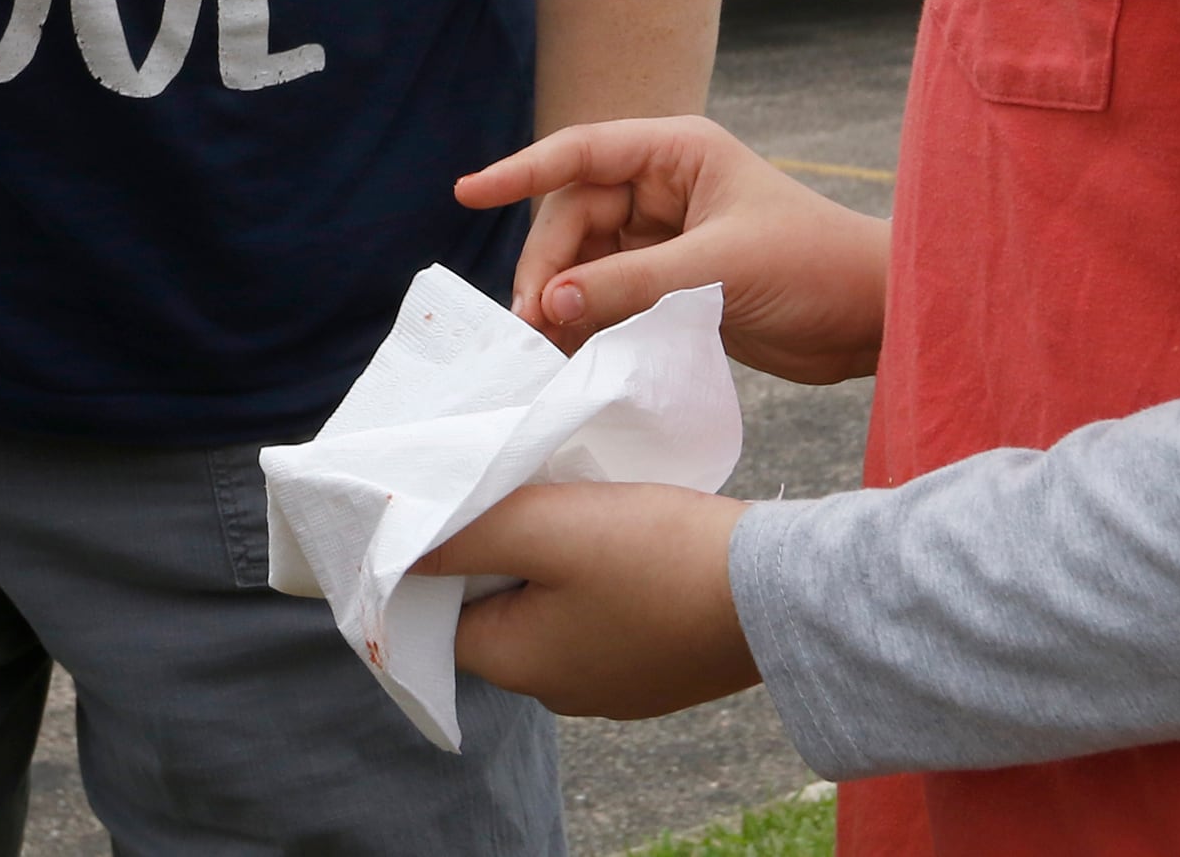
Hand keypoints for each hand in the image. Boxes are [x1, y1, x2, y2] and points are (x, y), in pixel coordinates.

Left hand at [421, 484, 758, 719]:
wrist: (777, 592)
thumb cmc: (655, 555)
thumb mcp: (547, 526)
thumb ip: (465, 533)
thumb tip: (401, 548)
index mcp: (521, 667)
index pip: (440, 616)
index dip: (434, 557)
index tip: (448, 503)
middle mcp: (561, 691)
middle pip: (495, 611)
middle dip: (495, 551)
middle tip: (512, 488)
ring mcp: (615, 685)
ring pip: (551, 609)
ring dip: (549, 558)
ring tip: (566, 502)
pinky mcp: (658, 666)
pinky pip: (600, 615)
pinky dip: (595, 575)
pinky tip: (617, 534)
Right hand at [457, 115, 887, 379]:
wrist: (874, 320)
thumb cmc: (812, 269)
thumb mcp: (717, 271)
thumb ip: (629, 284)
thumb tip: (552, 304)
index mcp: (675, 154)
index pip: (579, 153)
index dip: (519, 171)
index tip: (467, 194)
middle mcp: (664, 189)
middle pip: (574, 217)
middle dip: (550, 266)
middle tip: (535, 323)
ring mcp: (667, 238)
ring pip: (587, 261)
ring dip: (566, 298)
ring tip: (549, 345)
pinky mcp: (675, 285)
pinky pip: (611, 294)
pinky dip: (590, 320)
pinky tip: (575, 352)